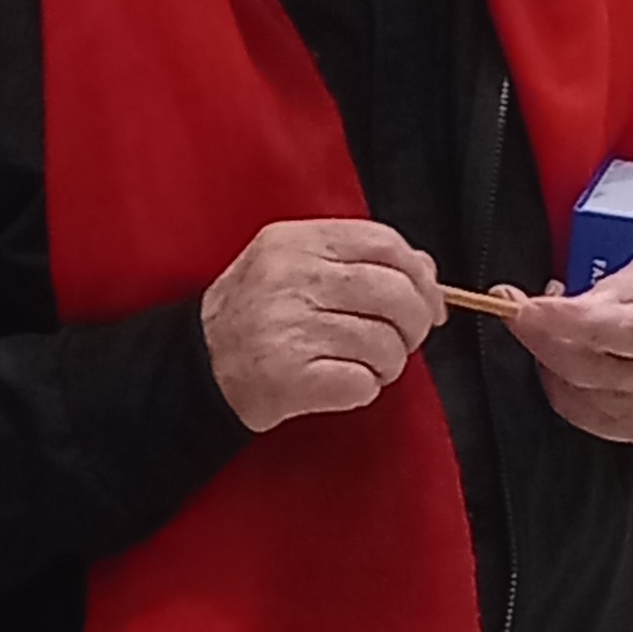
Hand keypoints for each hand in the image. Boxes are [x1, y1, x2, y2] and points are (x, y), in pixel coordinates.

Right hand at [201, 218, 442, 431]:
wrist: (202, 365)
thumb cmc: (256, 313)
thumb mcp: (294, 265)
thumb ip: (358, 259)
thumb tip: (426, 269)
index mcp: (295, 242)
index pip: (383, 243)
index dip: (420, 275)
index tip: (430, 301)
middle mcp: (290, 279)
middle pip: (394, 293)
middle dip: (416, 323)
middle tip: (406, 339)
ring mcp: (288, 327)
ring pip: (384, 344)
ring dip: (389, 363)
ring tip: (366, 365)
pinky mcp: (290, 376)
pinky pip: (362, 384)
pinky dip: (365, 389)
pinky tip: (343, 383)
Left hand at [500, 243, 632, 444]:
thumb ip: (614, 287)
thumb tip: (565, 305)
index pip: (619, 333)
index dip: (565, 321)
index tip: (525, 306)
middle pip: (585, 367)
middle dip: (539, 334)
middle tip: (518, 303)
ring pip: (570, 389)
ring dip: (547, 354)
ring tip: (556, 320)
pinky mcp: (627, 430)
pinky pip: (571, 408)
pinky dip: (556, 379)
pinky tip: (564, 351)